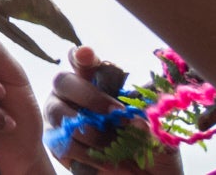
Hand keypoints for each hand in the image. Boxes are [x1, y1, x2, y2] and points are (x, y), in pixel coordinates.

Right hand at [46, 48, 183, 174]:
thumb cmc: (150, 151)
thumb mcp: (158, 134)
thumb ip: (148, 121)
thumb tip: (135, 118)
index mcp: (99, 84)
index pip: (83, 60)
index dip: (81, 55)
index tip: (87, 54)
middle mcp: (73, 95)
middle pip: (64, 81)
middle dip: (89, 96)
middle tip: (115, 114)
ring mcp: (60, 118)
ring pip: (58, 111)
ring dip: (88, 130)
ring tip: (113, 146)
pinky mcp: (56, 143)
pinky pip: (61, 142)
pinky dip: (84, 152)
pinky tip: (104, 160)